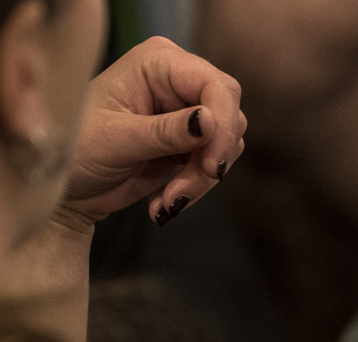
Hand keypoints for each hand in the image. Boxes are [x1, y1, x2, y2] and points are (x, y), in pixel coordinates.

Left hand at [63, 37, 246, 226]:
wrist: (67, 188)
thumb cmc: (74, 150)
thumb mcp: (117, 140)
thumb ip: (166, 131)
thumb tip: (210, 121)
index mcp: (158, 64)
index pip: (216, 85)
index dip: (222, 124)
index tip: (212, 165)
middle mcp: (178, 82)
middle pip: (228, 115)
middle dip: (211, 159)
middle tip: (182, 191)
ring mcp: (187, 113)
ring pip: (226, 144)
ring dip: (202, 179)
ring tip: (166, 200)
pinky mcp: (191, 143)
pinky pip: (215, 164)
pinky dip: (196, 187)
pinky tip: (165, 201)